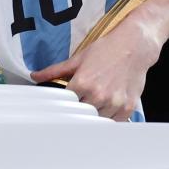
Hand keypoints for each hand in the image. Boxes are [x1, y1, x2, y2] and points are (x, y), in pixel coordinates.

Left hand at [30, 18, 161, 120]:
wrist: (133, 46)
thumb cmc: (106, 50)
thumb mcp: (78, 58)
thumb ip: (55, 70)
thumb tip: (34, 76)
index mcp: (83, 83)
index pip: (66, 104)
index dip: (64, 104)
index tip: (63, 104)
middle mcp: (98, 95)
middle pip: (81, 114)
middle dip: (79, 109)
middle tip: (80, 103)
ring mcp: (114, 103)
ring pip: (97, 120)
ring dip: (94, 114)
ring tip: (94, 102)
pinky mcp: (128, 107)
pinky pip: (114, 122)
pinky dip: (109, 118)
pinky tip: (107, 107)